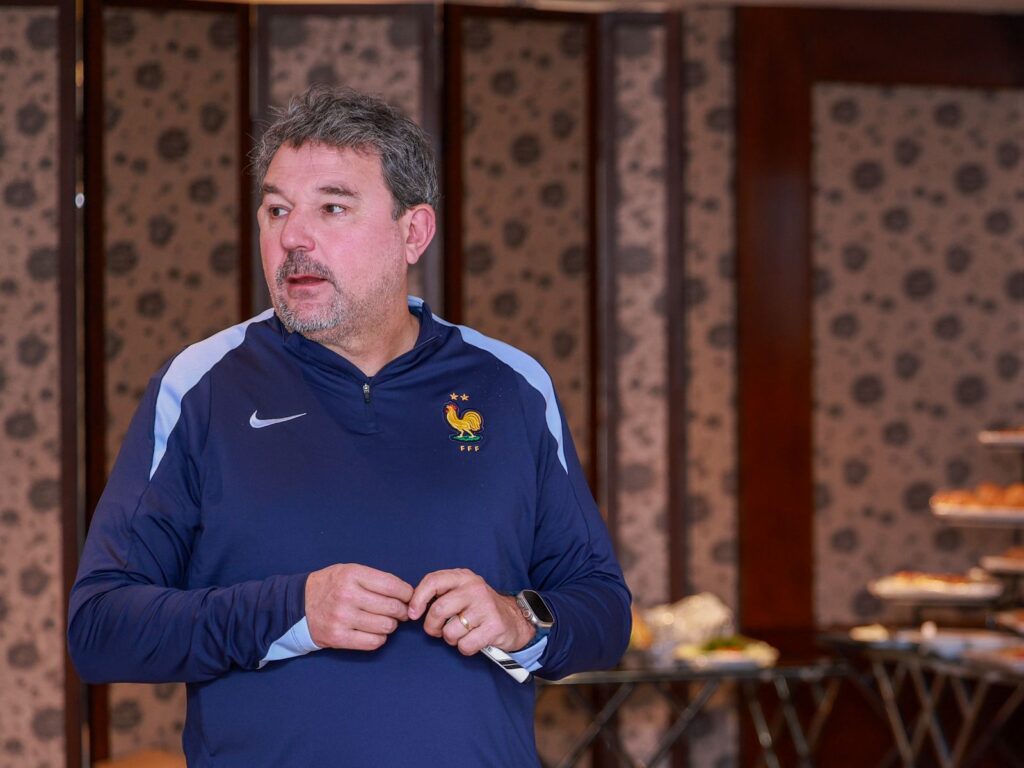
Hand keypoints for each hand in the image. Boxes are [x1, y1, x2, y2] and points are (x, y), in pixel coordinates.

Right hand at [305, 564, 412, 650]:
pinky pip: (373, 642)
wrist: (298, 605)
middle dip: (402, 611)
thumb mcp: (349, 571)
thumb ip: (375, 579)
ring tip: (385, 620)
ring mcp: (342, 618)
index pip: (393, 585)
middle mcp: (347, 596)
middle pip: (392, 607)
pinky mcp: (338, 637)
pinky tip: (374, 631)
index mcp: (352, 575)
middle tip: (400, 612)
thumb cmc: (330, 586)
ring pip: (386, 626)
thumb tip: (406, 593)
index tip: (408, 597)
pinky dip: (380, 638)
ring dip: (391, 625)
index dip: (407, 593)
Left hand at [408, 569, 534, 655]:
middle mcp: (474, 588)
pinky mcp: (494, 626)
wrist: (513, 618)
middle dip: (432, 626)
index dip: (418, 599)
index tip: (414, 614)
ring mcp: (486, 607)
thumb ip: (440, 593)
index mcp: (463, 577)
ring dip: (450, 639)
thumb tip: (412, 608)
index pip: (433, 581)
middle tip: (436, 631)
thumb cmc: (478, 607)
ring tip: (461, 633)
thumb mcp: (461, 591)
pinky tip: (473, 640)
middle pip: (438, 610)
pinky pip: (465, 645)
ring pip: (450, 631)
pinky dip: (465, 648)